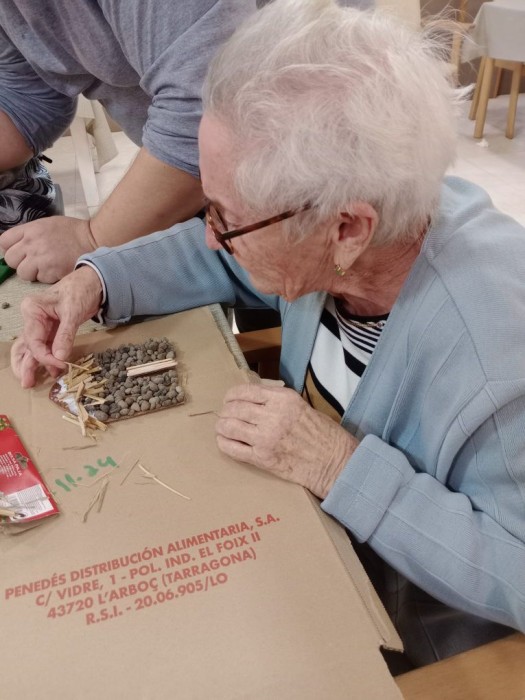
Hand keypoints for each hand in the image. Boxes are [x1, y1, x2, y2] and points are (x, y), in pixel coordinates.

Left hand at [1, 216, 97, 282]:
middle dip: (20, 262)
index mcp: (30, 230)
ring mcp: (41, 259)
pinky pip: (40, 279)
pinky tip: (56, 269)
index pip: (4, 242)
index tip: (18, 252)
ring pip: (23, 273)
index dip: (10, 248)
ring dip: (33, 272)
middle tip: (32, 262)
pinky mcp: (51, 272)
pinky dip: (47, 277)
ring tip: (46, 267)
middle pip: (11, 260)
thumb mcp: (46, 224)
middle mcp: (32, 244)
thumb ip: (29, 234)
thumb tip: (17, 245)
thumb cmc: (72, 232)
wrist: (93, 239)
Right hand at [10, 266, 102, 387]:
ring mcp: (40, 325)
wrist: (91, 282)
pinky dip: (46, 359)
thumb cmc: (80, 291)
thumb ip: (65, 335)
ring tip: (30, 382)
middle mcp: (32, 318)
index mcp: (32, 310)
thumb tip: (60, 357)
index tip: (59, 365)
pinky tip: (50, 372)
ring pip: (31, 348)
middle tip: (27, 383)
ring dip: (31, 364)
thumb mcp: (73, 312)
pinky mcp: (50, 330)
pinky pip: (45, 346)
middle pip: (25, 345)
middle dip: (25, 364)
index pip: (33, 340)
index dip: (45, 356)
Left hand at [216, 384, 357, 497]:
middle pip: (234, 409)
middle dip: (225, 412)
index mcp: (282, 398)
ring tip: (222, 428)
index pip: (245, 391)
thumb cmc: (320, 432)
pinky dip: (224, 444)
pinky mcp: (262, 458)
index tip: (230, 400)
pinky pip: (233, 449)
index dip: (231, 396)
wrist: (333, 461)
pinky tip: (224, 441)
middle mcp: (272, 415)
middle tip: (225, 415)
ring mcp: (265, 438)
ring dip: (222, 427)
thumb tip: (250, 397)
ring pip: (229, 427)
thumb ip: (275, 399)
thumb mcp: (299, 404)